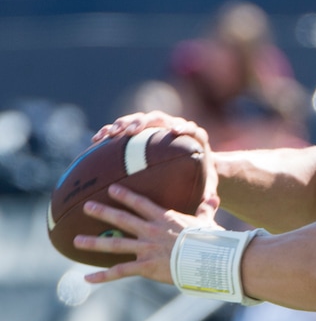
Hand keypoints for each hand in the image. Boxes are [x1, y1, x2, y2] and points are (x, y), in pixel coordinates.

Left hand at [78, 183, 219, 284]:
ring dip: (94, 242)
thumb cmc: (210, 240)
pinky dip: (102, 276)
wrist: (208, 258)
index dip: (125, 195)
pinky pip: (119, 272)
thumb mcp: (207, 222)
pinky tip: (86, 278)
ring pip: (115, 244)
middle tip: (86, 206)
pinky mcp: (145, 267)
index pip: (140, 203)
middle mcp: (150, 231)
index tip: (112, 188)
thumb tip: (214, 198)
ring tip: (76, 240)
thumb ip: (206, 210)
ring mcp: (146, 249)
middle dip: (103, 212)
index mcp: (165, 218)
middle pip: (122, 219)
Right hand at [92, 110, 220, 215]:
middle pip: (160, 119)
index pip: (190, 128)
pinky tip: (96, 139)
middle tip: (132, 131)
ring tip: (111, 134)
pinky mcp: (141, 132)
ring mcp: (156, 127)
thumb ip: (209, 191)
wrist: (192, 169)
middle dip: (145, 123)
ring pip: (139, 119)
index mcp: (194, 137)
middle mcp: (174, 127)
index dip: (183, 127)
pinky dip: (110, 131)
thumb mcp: (206, 185)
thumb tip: (214, 201)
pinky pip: (123, 128)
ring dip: (124, 124)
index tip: (175, 131)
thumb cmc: (201, 179)